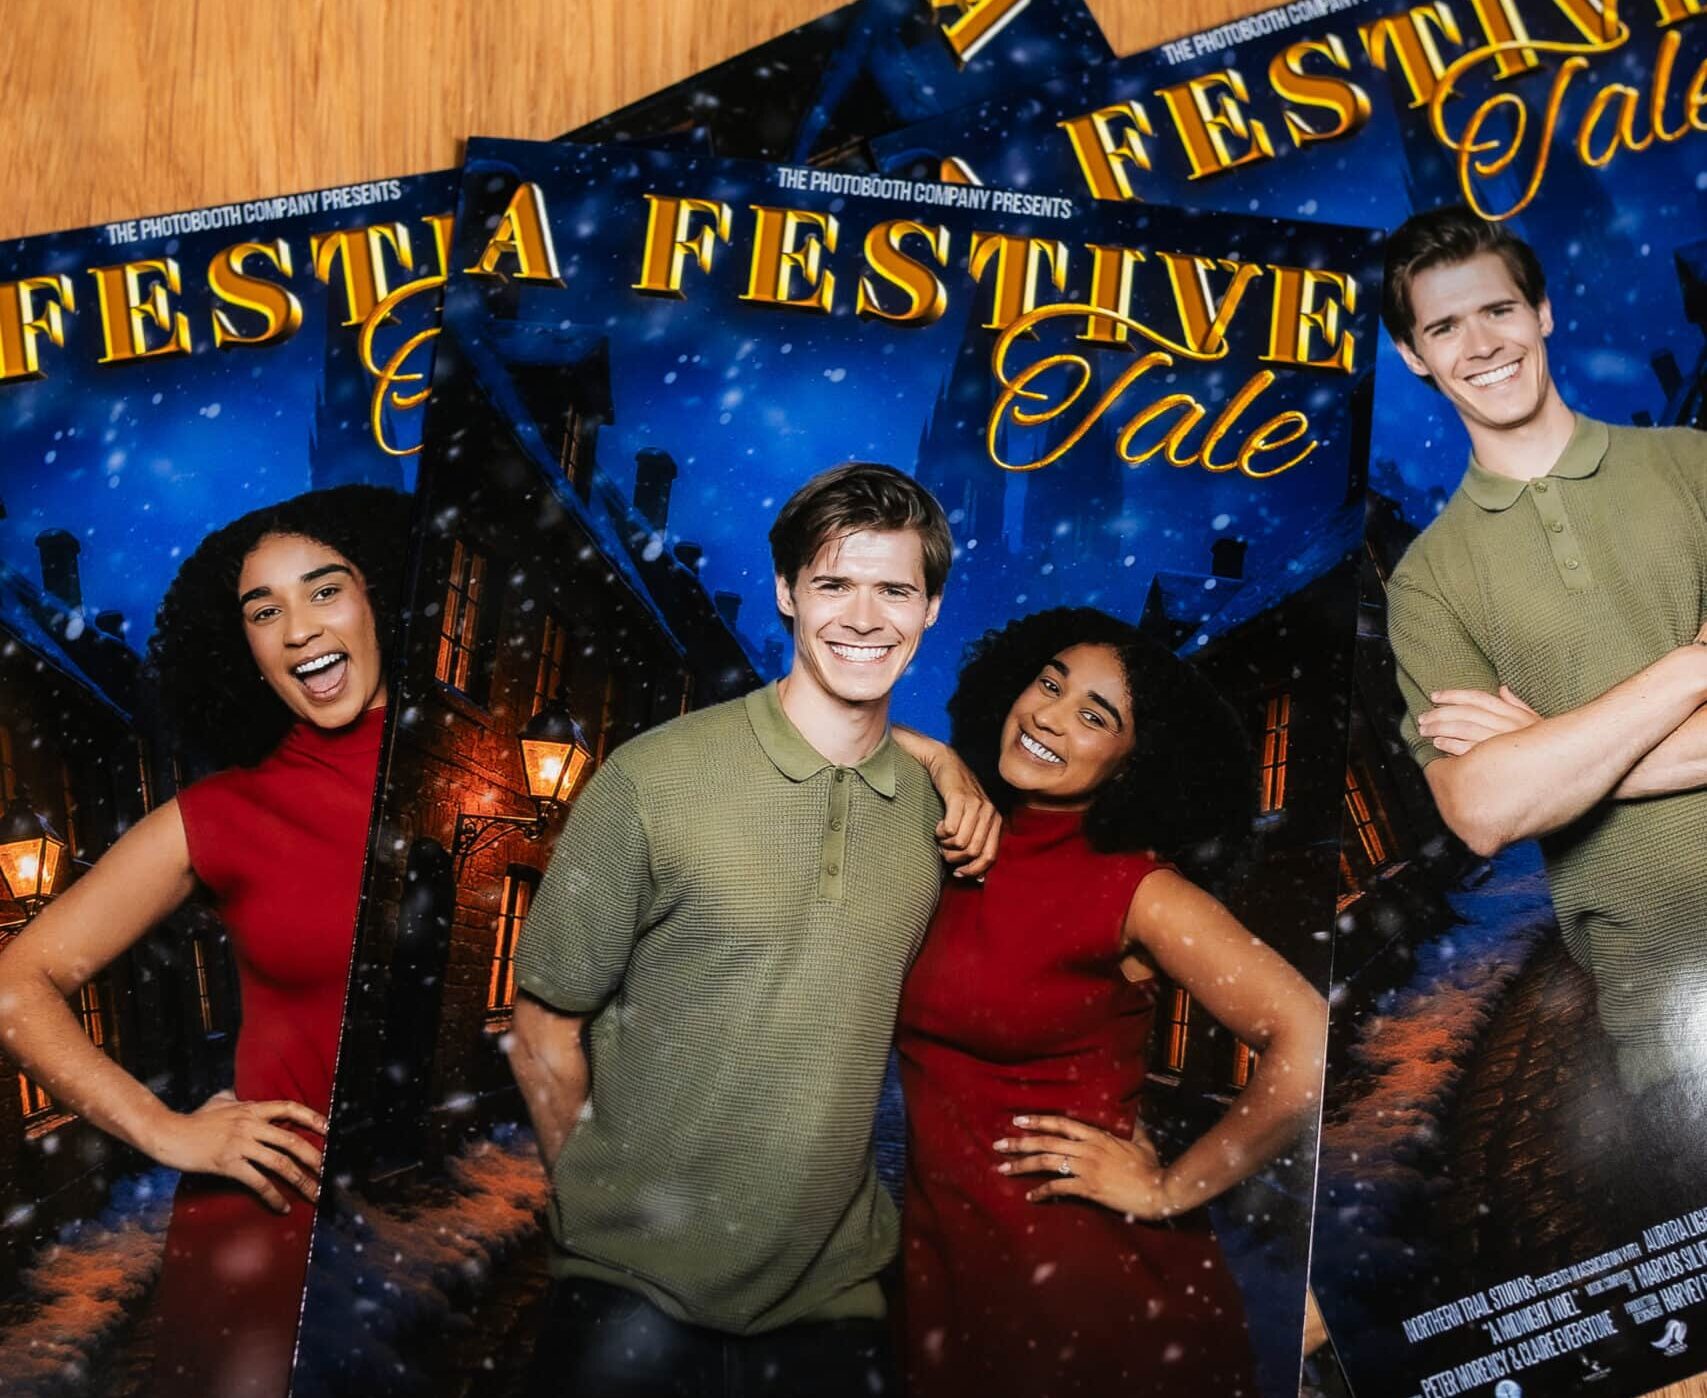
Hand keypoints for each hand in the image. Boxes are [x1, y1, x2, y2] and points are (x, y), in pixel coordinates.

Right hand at [152, 1090, 325, 1212]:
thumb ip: (234, 1098)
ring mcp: (240, 1144)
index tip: (329, 1129)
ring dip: (301, 1181)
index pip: (289, 1108)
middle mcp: (250, 1124)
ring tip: (315, 1194)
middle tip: (328, 1172)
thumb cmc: (193, 1119)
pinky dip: (274, 1196)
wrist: (167, 1133)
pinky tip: (283, 1207)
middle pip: (291, 1140)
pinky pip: (258, 1182)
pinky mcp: (228, 1163)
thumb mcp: (218, 1101)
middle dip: (314, 1157)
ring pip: (280, 1163)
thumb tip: (239, 1094)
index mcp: (251, 1109)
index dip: (311, 1117)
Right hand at [929, 749, 1000, 879]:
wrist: (945, 764)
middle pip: (973, 852)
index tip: (957, 872)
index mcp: (995, 820)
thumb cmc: (956, 797)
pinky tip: (938, 825)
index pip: (990, 856)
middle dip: (954, 857)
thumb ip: (975, 843)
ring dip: (945, 844)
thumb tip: (979, 879)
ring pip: (961, 842)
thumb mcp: (970, 819)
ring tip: (941, 836)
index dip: (973, 869)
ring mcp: (976, 804)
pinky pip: (950, 829)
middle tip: (943, 850)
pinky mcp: (960, 798)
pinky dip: (941, 832)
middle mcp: (990, 812)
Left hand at [993, 1114, 1184, 1219]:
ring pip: (1047, 1163)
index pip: (1060, 1124)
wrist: (1158, 1191)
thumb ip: (1132, 1127)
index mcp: (1097, 1135)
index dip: (1037, 1121)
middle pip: (1046, 1142)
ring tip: (1003, 1168)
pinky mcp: (1089, 1188)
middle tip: (998, 1145)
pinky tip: (1030, 1195)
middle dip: (1019, 1143)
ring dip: (1022, 1165)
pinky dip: (1042, 1192)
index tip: (1018, 1120)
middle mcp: (1088, 1149)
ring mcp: (1087, 1168)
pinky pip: (1058, 1188)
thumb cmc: (1151, 1166)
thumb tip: (1132, 1114)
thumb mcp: (1141, 1140)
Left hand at [1417, 686, 1539, 755]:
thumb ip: (1517, 705)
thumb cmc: (1546, 747)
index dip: (1453, 695)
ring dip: (1439, 728)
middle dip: (1439, 713)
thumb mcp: (1534, 722)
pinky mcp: (1496, 762)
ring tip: (1425, 730)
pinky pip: (1467, 750)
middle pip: (1466, 712)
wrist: (1564, 770)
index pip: (1478, 698)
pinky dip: (1449, 745)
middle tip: (1423, 718)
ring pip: (1463, 728)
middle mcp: (1507, 725)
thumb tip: (1503, 688)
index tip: (1434, 696)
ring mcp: (1502, 743)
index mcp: (1513, 714)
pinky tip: (1438, 745)